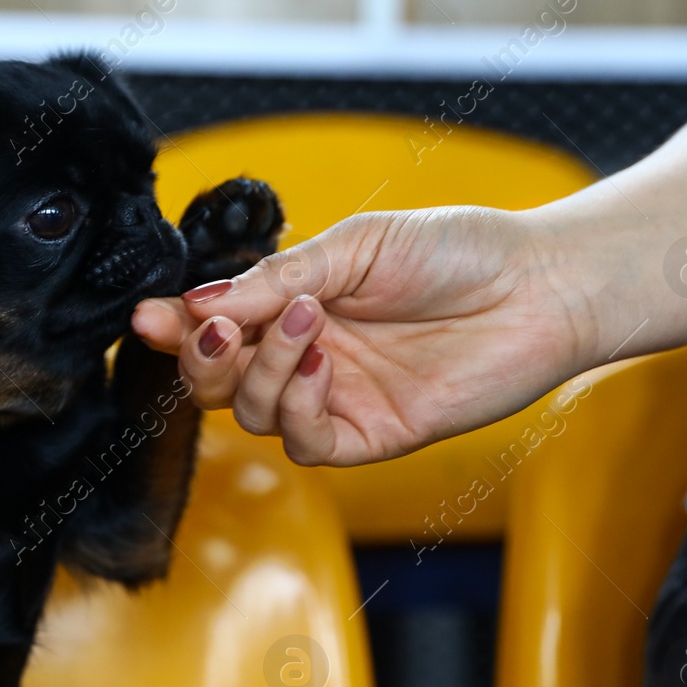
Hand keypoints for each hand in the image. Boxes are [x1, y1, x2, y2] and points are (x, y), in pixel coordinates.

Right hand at [131, 206, 599, 466]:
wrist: (539, 286)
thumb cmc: (459, 252)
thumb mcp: (355, 244)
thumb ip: (277, 276)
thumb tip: (201, 299)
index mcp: (296, 305)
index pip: (217, 327)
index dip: (177, 326)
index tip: (147, 314)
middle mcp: (308, 357)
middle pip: (219, 382)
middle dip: (203, 357)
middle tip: (215, 326)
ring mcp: (337, 398)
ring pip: (253, 413)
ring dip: (263, 369)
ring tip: (306, 322)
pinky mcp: (372, 435)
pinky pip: (305, 442)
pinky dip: (297, 406)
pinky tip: (321, 365)